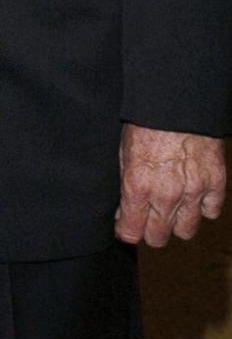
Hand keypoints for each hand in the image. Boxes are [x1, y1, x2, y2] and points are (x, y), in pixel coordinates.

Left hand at [115, 123, 226, 246]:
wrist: (176, 101)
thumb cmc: (145, 121)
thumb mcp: (123, 151)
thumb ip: (126, 185)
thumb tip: (123, 210)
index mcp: (137, 186)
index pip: (131, 232)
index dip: (127, 230)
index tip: (126, 224)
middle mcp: (165, 195)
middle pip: (158, 237)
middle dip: (151, 230)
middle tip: (149, 216)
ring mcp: (193, 191)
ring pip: (186, 231)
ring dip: (177, 222)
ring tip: (172, 207)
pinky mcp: (215, 183)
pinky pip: (210, 212)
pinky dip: (203, 207)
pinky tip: (194, 194)